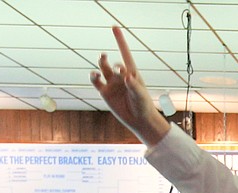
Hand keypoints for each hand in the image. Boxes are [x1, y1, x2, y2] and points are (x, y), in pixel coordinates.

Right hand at [92, 26, 171, 145]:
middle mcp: (120, 76)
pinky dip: (94, 77)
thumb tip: (126, 76)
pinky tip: (95, 76)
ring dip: (100, 64)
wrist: (139, 120)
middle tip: (105, 59)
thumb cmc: (144, 106)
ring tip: (101, 64)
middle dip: (106, 59)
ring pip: (102, 69)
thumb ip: (134, 85)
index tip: (114, 27)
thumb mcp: (141, 95)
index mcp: (131, 72)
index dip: (120, 40)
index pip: (125, 53)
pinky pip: (96, 81)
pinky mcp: (105, 93)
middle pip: (110, 62)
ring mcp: (112, 83)